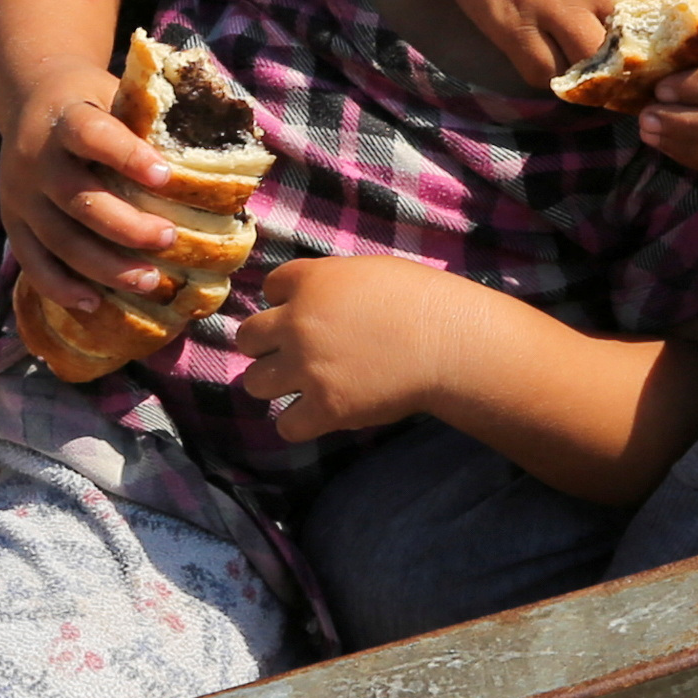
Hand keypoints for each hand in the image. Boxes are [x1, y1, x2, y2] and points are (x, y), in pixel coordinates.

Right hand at [0, 62, 188, 321]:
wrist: (31, 98)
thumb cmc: (94, 102)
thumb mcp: (116, 94)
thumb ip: (152, 120)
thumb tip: (221, 151)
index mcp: (66, 119)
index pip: (92, 135)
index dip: (127, 156)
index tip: (166, 176)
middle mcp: (36, 159)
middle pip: (77, 198)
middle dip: (125, 226)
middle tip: (169, 240)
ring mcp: (20, 195)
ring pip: (58, 238)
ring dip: (104, 265)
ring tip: (149, 281)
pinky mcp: (13, 222)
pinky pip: (33, 261)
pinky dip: (60, 286)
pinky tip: (93, 303)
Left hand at [231, 254, 501, 446]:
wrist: (450, 341)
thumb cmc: (422, 300)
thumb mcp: (368, 272)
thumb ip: (330, 285)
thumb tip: (313, 302)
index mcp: (311, 281)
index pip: (269, 289)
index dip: (284, 303)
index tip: (303, 316)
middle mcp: (297, 322)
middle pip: (247, 337)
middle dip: (267, 347)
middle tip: (294, 355)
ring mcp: (307, 367)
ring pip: (255, 382)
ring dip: (275, 384)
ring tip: (303, 387)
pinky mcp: (325, 407)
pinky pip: (285, 425)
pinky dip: (298, 423)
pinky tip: (316, 415)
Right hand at [442, 0, 697, 94]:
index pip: (680, 10)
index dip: (683, 38)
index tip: (681, 55)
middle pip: (642, 50)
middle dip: (646, 72)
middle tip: (644, 86)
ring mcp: (554, 5)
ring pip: (596, 69)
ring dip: (600, 82)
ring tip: (602, 86)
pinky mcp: (513, 25)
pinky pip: (545, 74)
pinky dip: (554, 80)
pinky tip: (558, 71)